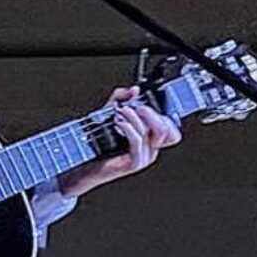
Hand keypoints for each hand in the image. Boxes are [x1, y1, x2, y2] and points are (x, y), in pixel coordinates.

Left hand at [58, 86, 182, 197]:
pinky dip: (128, 128)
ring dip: (134, 117)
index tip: (145, 103)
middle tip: (137, 106)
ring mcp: (144, 158)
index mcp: (150, 140)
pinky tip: (118, 122)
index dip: (163, 115)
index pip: (171, 129)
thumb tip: (133, 90)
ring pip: (150, 133)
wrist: (85, 166)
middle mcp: (150, 150)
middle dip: (152, 114)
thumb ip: (121, 99)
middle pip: (167, 131)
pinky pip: (137, 141)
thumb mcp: (110, 114)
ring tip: (120, 111)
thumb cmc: (98, 143)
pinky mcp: (134, 163)